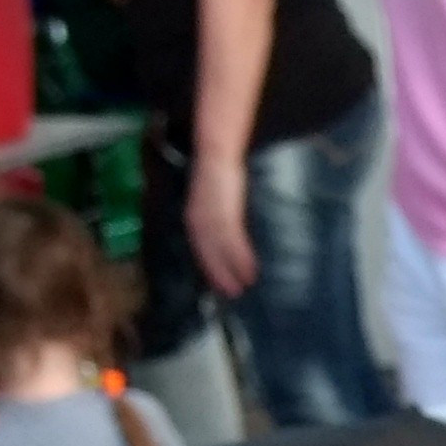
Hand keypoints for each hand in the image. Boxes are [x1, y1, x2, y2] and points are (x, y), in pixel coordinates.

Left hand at [187, 150, 258, 299]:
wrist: (217, 152)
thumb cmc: (216, 172)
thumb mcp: (212, 196)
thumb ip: (215, 213)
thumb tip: (225, 230)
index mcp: (193, 216)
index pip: (200, 248)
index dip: (209, 267)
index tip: (219, 284)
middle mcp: (199, 220)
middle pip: (208, 254)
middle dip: (219, 274)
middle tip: (233, 293)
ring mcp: (211, 218)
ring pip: (220, 252)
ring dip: (232, 271)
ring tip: (246, 286)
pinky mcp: (225, 214)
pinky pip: (233, 242)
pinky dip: (241, 259)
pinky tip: (251, 271)